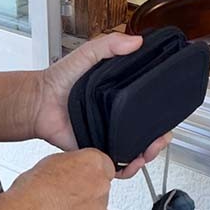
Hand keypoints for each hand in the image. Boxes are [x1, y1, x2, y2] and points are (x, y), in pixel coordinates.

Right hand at [8, 149, 123, 209]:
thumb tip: (62, 178)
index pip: (103, 168)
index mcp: (91, 164)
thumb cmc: (27, 195)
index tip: (79, 186)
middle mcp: (100, 188)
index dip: (88, 180)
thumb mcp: (46, 166)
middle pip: (102, 196)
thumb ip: (65, 171)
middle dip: (85, 204)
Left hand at [33, 32, 172, 179]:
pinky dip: (126, 168)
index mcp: (121, 96)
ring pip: (134, 152)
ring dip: (147, 155)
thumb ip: (110, 45)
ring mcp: (107, 135)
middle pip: (147, 134)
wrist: (38, 101)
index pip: (149, 108)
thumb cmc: (60, 78)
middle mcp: (117, 117)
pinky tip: (131, 164)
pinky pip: (114, 165)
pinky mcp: (95, 150)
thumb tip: (137, 41)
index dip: (163, 115)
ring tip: (148, 152)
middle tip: (161, 138)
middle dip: (159, 140)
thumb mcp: (88, 54)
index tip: (170, 115)